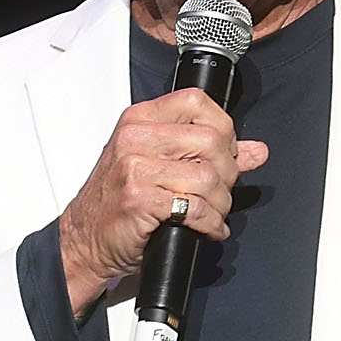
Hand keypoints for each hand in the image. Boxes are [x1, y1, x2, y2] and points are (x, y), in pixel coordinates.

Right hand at [57, 91, 269, 314]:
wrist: (85, 239)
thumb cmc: (118, 202)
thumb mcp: (159, 166)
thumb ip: (207, 153)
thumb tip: (256, 151)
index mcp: (141, 119)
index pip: (197, 102)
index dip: (223, 129)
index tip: (225, 154)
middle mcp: (136, 137)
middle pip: (211, 141)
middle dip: (228, 174)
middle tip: (221, 192)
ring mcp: (136, 167)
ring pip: (208, 177)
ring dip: (221, 203)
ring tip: (213, 214)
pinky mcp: (140, 198)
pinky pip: (196, 208)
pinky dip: (210, 224)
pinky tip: (207, 228)